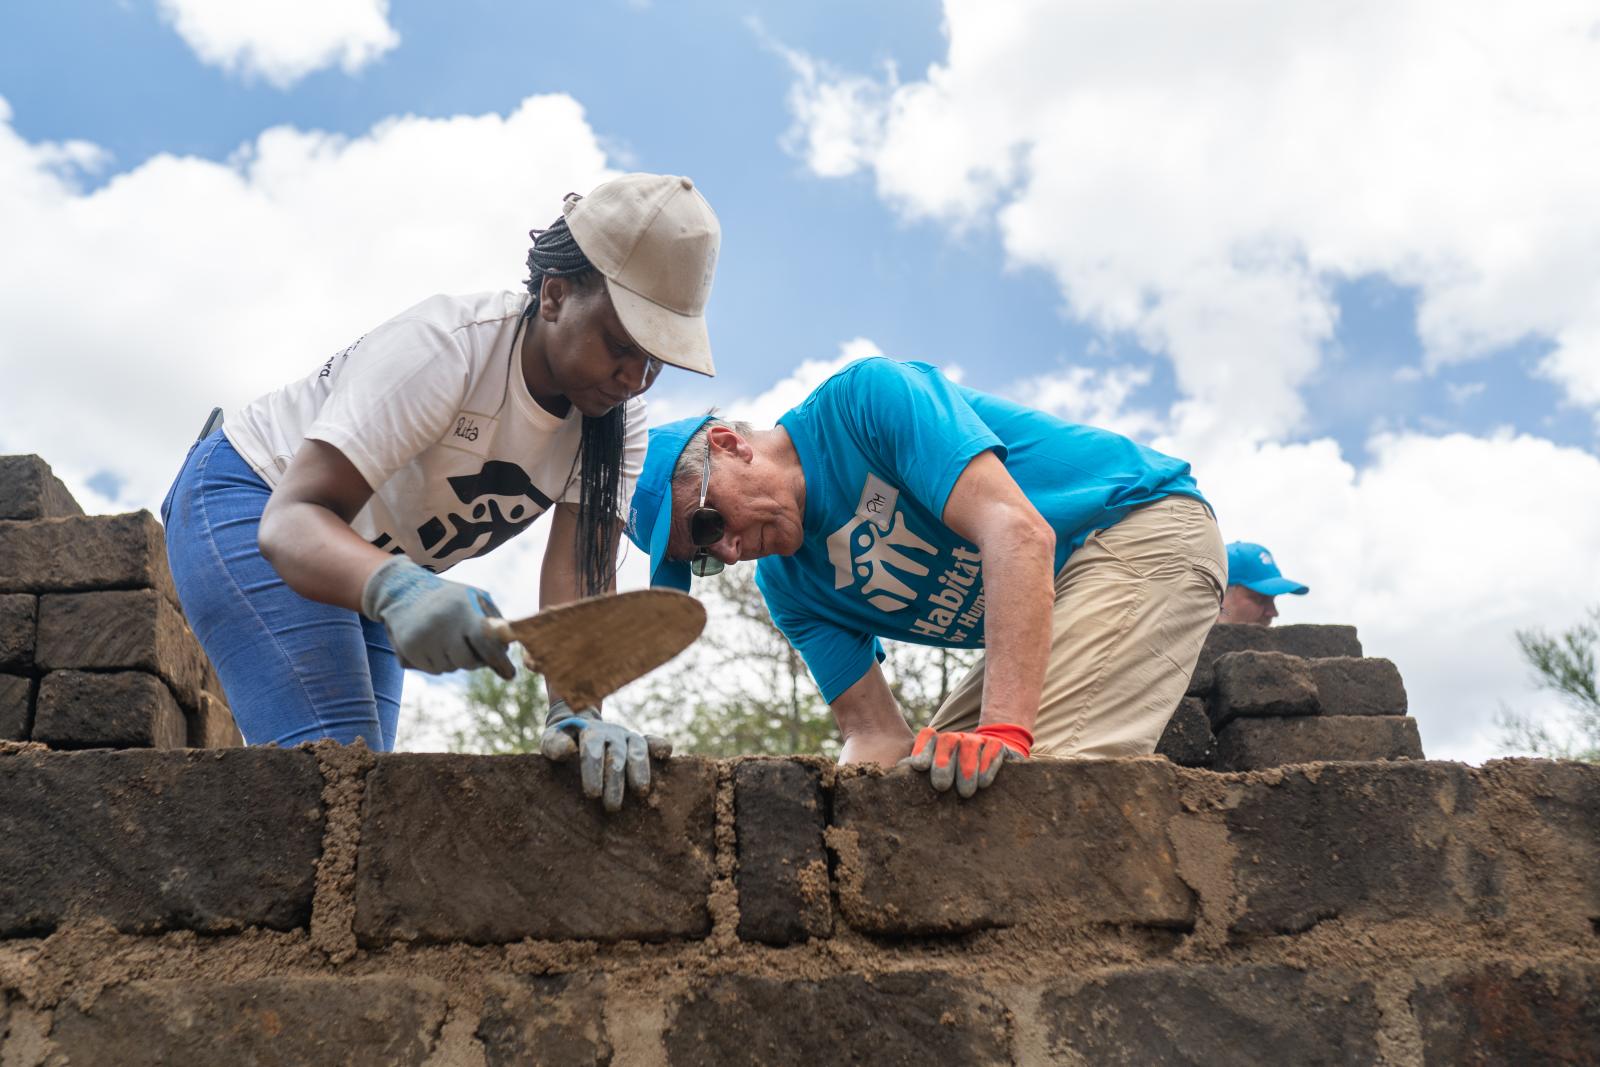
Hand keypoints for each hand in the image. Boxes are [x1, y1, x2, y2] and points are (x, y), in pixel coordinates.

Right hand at [360, 557, 514, 678]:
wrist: (404, 591)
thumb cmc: (450, 598)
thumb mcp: (474, 598)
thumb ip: (494, 623)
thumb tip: (507, 651)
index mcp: (463, 609)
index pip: (486, 642)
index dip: (499, 661)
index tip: (510, 675)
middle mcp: (443, 624)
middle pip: (468, 661)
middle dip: (475, 661)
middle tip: (471, 648)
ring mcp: (424, 637)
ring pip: (451, 668)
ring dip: (454, 660)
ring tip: (447, 638)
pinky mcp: (410, 648)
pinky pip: (434, 670)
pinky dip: (438, 662)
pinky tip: (434, 643)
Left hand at [541, 699, 672, 812]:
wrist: (577, 725)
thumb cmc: (562, 741)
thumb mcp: (551, 740)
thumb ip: (554, 745)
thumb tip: (568, 751)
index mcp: (588, 731)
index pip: (592, 747)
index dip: (593, 769)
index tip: (592, 793)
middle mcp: (611, 733)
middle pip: (616, 753)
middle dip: (615, 780)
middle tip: (612, 806)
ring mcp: (627, 737)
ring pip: (637, 748)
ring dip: (640, 769)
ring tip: (641, 791)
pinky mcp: (639, 743)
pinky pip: (652, 741)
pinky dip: (660, 746)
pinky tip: (666, 756)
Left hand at [902, 723, 1032, 797]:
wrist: (996, 756)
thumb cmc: (958, 774)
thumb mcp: (940, 773)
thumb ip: (922, 772)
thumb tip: (897, 779)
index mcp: (939, 743)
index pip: (928, 737)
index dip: (922, 749)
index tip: (918, 767)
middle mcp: (957, 738)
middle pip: (947, 741)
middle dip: (943, 763)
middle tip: (942, 786)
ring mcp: (978, 740)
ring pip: (969, 745)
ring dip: (966, 769)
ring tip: (965, 792)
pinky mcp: (998, 746)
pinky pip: (992, 750)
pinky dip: (988, 766)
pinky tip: (984, 783)